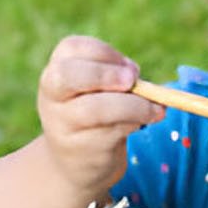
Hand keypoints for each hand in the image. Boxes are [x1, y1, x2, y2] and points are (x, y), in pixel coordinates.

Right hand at [36, 35, 163, 194]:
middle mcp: (53, 95)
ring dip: (133, 106)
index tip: (130, 67)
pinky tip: (147, 122)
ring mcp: (62, 123)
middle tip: (132, 80)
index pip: (73, 48)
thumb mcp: (102, 90)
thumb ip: (119, 77)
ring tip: (154, 109)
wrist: (76, 160)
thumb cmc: (95, 113)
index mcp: (58, 69)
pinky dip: (134, 123)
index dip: (105, 53)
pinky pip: (110, 132)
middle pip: (68, 75)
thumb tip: (137, 77)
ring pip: (95, 109)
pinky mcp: (80, 148)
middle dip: (105, 74)